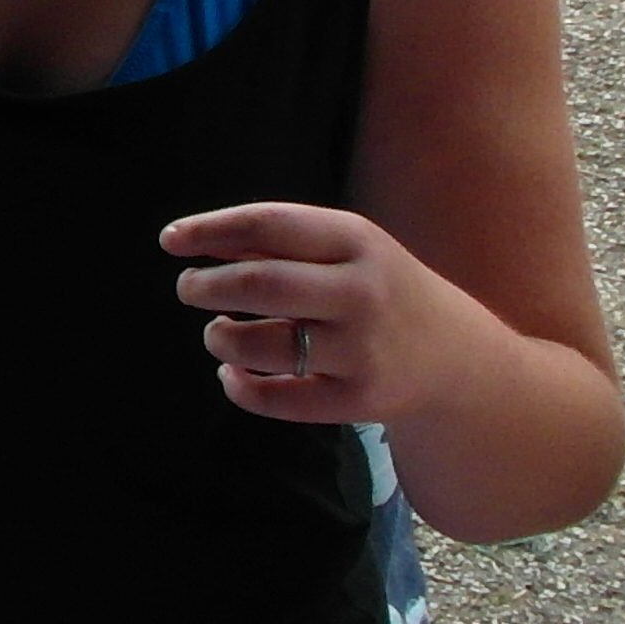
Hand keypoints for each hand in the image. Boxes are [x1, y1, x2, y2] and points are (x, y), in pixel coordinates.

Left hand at [166, 199, 498, 424]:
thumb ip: (278, 242)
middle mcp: (361, 291)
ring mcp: (361, 349)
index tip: (170, 239)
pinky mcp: (358, 400)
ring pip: (259, 345)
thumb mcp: (346, 249)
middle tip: (188, 288)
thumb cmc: (379, 290)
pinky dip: (238, 388)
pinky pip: (276, 399)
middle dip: (206, 285)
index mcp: (356, 240)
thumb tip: (192, 238)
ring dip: (220, 339)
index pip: (268, 223)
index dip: (210, 230)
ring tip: (218, 333)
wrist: (454, 356)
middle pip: (258, 283)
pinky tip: (232, 375)